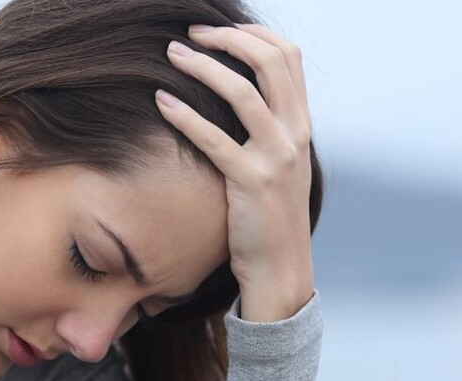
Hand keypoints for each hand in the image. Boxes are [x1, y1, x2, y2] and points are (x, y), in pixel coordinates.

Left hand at [157, 23, 314, 311]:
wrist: (280, 269)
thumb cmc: (269, 218)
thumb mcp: (280, 166)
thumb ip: (268, 131)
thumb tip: (240, 97)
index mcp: (301, 125)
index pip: (288, 56)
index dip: (253, 34)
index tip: (219, 30)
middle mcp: (294, 135)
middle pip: (270, 62)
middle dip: (228, 39)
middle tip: (190, 35)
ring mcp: (276, 158)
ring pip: (242, 93)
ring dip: (203, 67)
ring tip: (171, 55)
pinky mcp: (250, 183)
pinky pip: (214, 139)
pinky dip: (185, 114)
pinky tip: (160, 101)